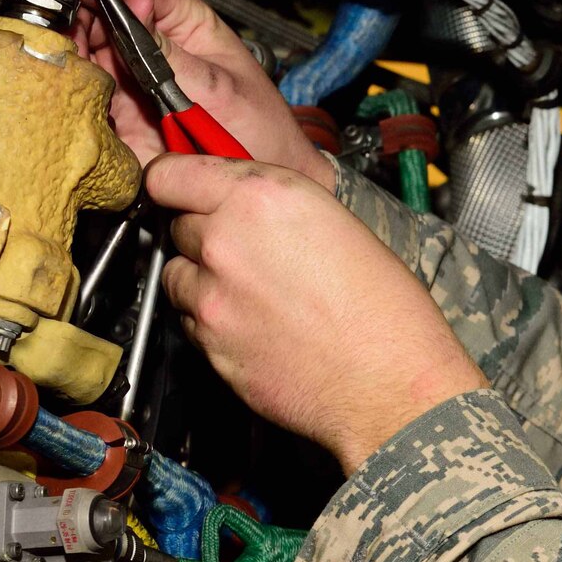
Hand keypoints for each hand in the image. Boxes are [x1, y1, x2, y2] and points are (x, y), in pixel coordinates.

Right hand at [73, 0, 335, 192]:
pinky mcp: (123, 114)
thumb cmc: (260, 132)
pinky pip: (89, 92)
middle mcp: (158, 50)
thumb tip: (136, 5)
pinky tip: (68, 77)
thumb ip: (171, 52)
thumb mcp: (218, 87)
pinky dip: (74, 84)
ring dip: (73, 47)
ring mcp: (138, 81)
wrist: (254, 187)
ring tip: (67, 46)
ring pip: (90, 52)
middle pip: (106, 19)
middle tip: (67, 19)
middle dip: (82, 15)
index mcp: (189, 27)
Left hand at [147, 155, 485, 472]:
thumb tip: (242, 206)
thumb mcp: (339, 224)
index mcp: (262, 197)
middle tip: (248, 254)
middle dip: (203, 234)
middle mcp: (226, 241)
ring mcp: (211, 298)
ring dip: (203, 280)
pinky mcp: (208, 346)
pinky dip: (213, 322)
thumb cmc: (386, 312)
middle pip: (177, 225)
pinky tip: (258, 328)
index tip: (182, 193)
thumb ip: (275, 207)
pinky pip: (191, 322)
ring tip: (255, 296)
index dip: (175, 183)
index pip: (169, 175)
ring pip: (176, 276)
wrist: (393, 386)